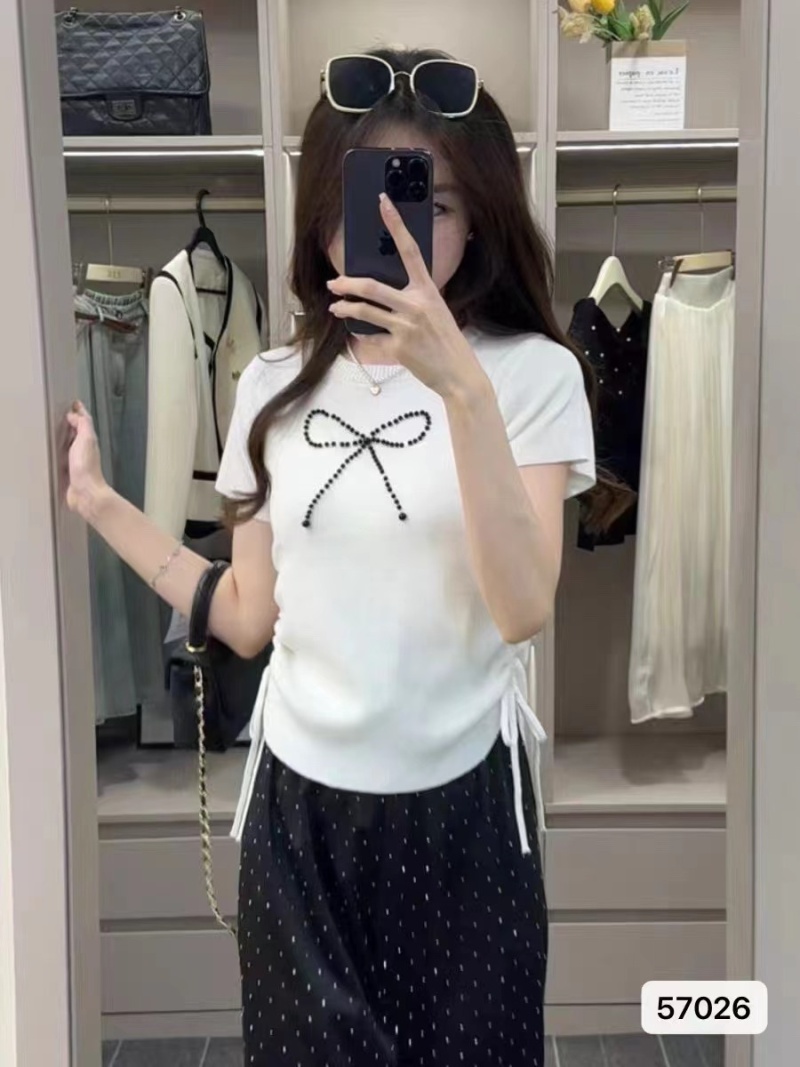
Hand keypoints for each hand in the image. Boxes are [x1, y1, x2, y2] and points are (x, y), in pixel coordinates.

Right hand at [64, 402, 107, 518]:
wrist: (85, 493)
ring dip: (64, 438)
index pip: (84, 421)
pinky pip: (62, 459)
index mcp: (89, 440)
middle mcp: (84, 450)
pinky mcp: (68, 472)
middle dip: (71, 423)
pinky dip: (58, 453)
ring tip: (56, 431)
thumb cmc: (87, 469)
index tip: (74, 403)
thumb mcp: (86, 439)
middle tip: (63, 414)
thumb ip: (83, 424)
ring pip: (70, 445)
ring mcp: (76, 461)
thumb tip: (75, 414)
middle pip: (77, 432)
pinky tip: (53, 454)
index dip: (79, 412)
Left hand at [327, 194, 486, 399]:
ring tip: (336, 308)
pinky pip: (371, 337)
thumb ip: (414, 299)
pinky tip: (357, 332)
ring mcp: (405, 327)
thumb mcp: (436, 312)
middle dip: (346, 284)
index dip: (396, 224)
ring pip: (364, 311)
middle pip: (371, 286)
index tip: (383, 202)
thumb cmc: (447, 342)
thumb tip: (384, 293)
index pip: (410, 250)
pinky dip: (361, 335)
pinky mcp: (397, 348)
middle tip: (334, 283)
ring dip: (345, 308)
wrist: (458, 374)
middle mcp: (415, 305)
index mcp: (427, 291)